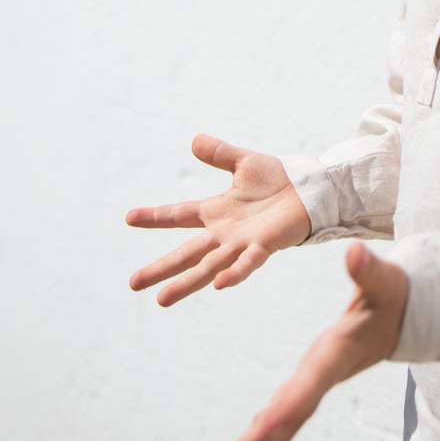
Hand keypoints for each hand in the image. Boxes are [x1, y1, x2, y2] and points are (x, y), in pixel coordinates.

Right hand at [127, 134, 311, 305]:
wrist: (311, 189)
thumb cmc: (280, 179)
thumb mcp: (244, 162)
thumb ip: (220, 153)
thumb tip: (194, 140)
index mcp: (218, 211)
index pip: (179, 215)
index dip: (155, 217)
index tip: (128, 218)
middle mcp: (225, 232)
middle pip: (186, 253)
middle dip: (160, 268)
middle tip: (133, 284)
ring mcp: (242, 242)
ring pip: (209, 266)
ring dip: (186, 283)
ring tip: (162, 300)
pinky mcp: (264, 246)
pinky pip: (247, 263)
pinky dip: (234, 274)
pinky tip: (218, 285)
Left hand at [223, 242, 408, 440]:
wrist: (409, 315)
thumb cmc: (394, 294)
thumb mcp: (385, 279)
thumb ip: (369, 269)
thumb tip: (354, 251)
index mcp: (341, 350)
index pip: (314, 379)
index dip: (292, 401)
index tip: (266, 424)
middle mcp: (328, 371)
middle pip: (294, 411)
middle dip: (264, 440)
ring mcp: (322, 377)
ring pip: (290, 416)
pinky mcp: (318, 375)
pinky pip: (292, 408)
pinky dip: (271, 428)